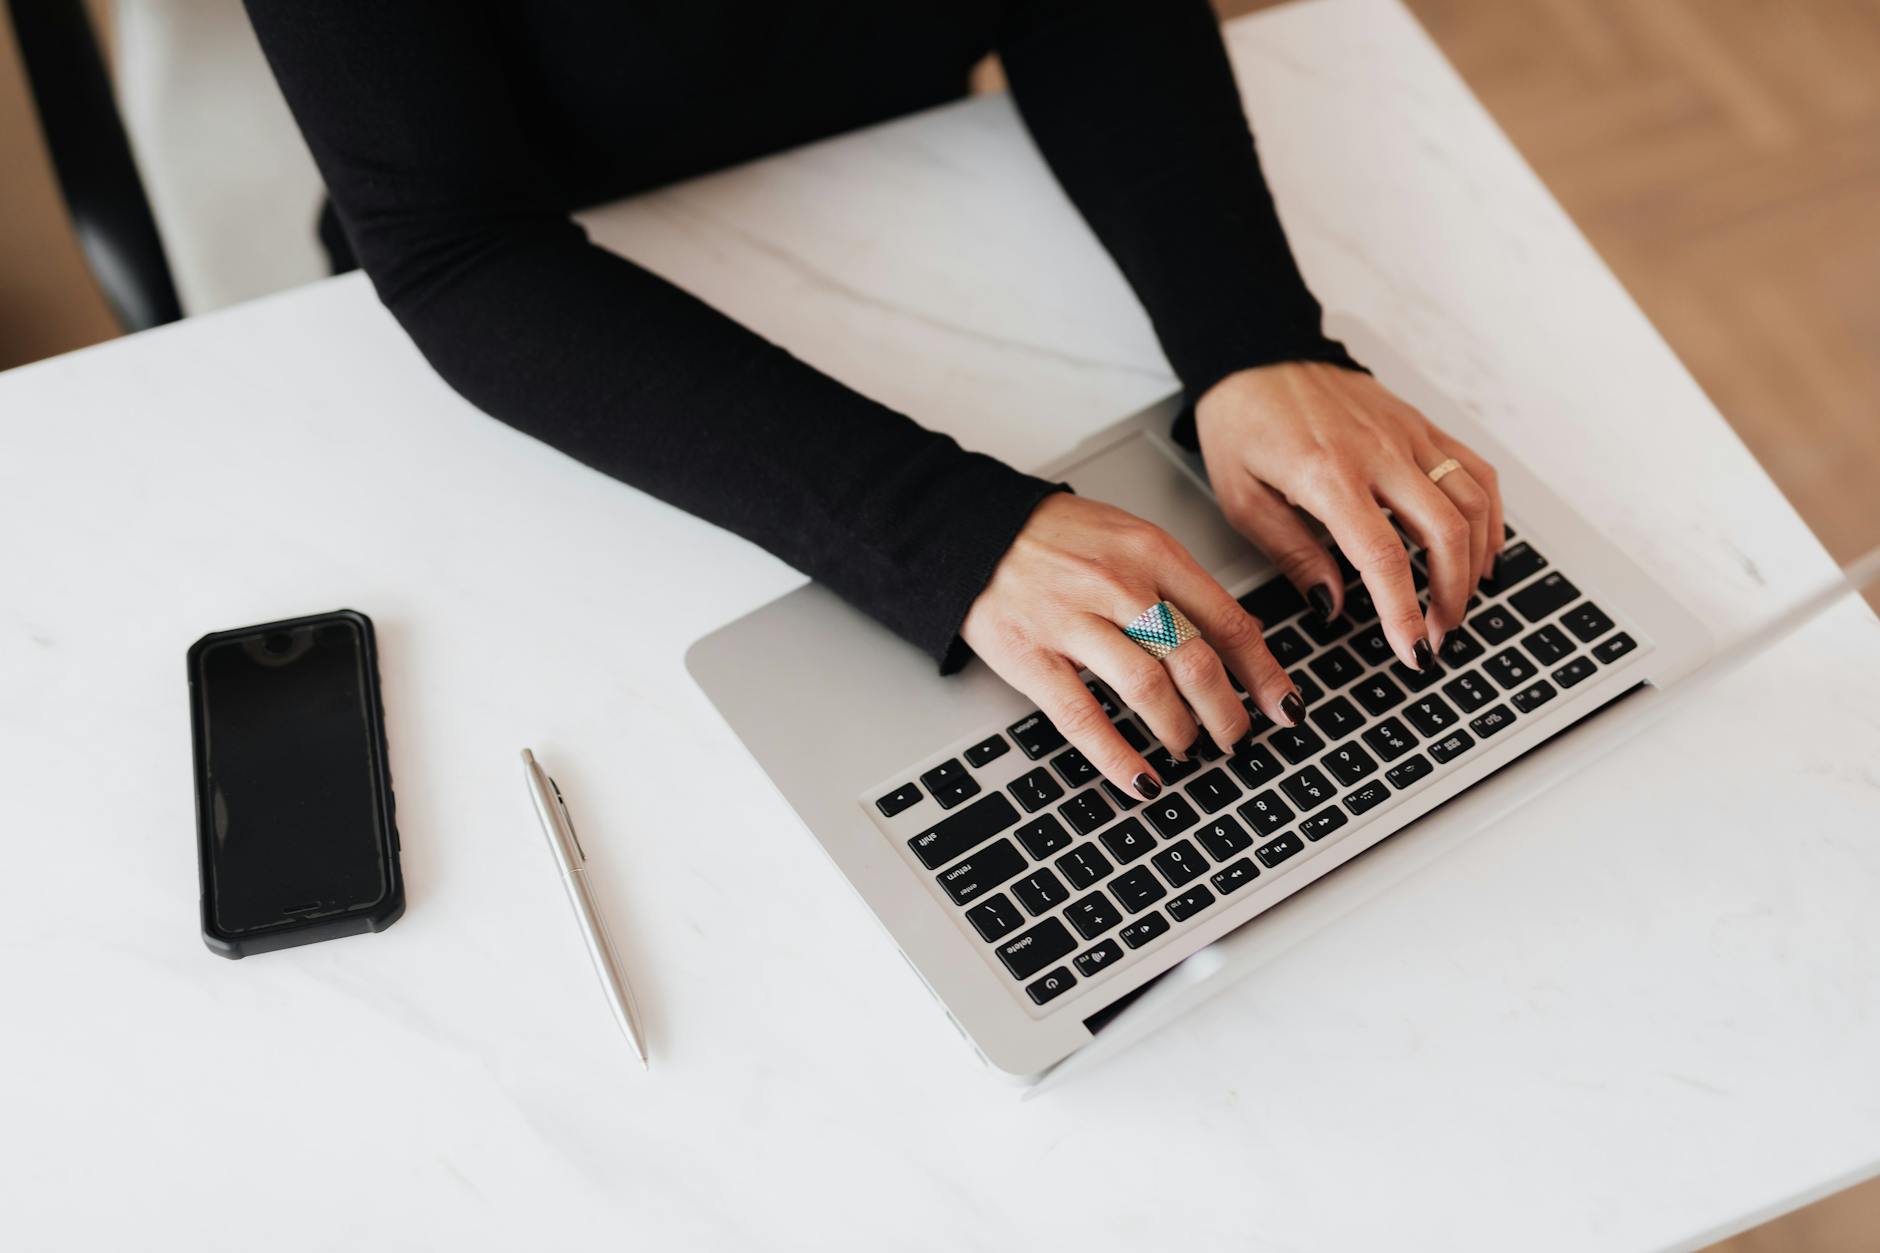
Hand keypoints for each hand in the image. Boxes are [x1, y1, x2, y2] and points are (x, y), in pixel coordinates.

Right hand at [960, 493, 1301, 799]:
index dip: (1263, 672)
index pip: (1228, 620)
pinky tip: (1141, 779)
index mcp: (1152, 553)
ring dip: (1180, 731)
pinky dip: (1119, 758)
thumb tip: (1237, 638)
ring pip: (1149, 690)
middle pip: (1195, 661)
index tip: (1283, 704)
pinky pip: (1084, 718)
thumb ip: (1180, 585)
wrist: (972, 529)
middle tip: (1237, 737)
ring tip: (1187, 748)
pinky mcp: (1033, 658)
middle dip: (1227, 712)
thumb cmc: (1056, 538)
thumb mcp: (1130, 539)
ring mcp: (1074, 623)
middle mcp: (1118, 586)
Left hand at [1195, 361, 1503, 670]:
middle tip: (1437, 635)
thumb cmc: (1241, 424)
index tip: (1415, 650)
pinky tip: (1481, 548)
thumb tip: (1334, 604)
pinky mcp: (1420, 423)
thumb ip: (1293, 554)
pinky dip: (1489, 514)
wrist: (1255, 354)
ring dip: (1474, 561)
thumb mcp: (1243, 500)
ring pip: (1471, 502)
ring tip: (1457, 602)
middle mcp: (1378, 452)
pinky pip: (1474, 469)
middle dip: (1450, 595)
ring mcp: (1406, 434)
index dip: (1405, 612)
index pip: (1385, 557)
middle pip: (1444, 533)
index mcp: (1328, 475)